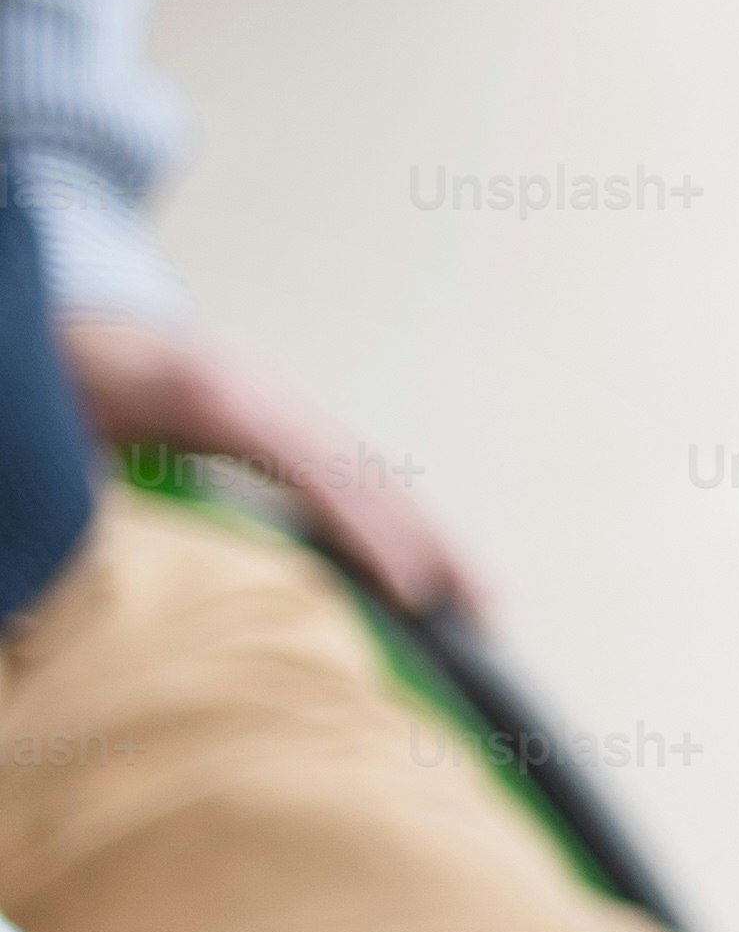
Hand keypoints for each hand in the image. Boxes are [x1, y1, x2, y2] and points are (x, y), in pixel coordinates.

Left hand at [56, 317, 478, 612]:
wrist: (70, 322)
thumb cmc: (58, 377)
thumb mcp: (62, 425)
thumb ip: (86, 479)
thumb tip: (104, 546)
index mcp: (214, 393)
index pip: (315, 466)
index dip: (370, 528)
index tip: (414, 591)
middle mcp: (265, 396)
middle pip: (369, 470)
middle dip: (432, 540)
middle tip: (487, 609)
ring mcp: (281, 408)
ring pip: (373, 474)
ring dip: (430, 536)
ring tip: (482, 603)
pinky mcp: (282, 427)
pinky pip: (354, 478)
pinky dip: (397, 524)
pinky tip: (424, 572)